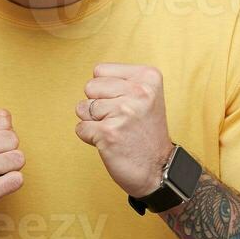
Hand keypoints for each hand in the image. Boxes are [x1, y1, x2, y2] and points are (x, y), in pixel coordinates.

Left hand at [74, 64, 173, 196]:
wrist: (159, 168)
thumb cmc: (146, 132)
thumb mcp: (146, 96)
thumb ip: (121, 81)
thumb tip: (92, 79)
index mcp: (148, 77)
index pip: (100, 70)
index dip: (105, 89)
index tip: (125, 104)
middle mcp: (138, 92)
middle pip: (89, 87)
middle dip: (97, 104)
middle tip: (119, 119)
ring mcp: (123, 112)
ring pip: (82, 107)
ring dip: (93, 122)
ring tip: (116, 130)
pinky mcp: (108, 133)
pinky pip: (80, 128)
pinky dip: (90, 138)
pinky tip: (110, 142)